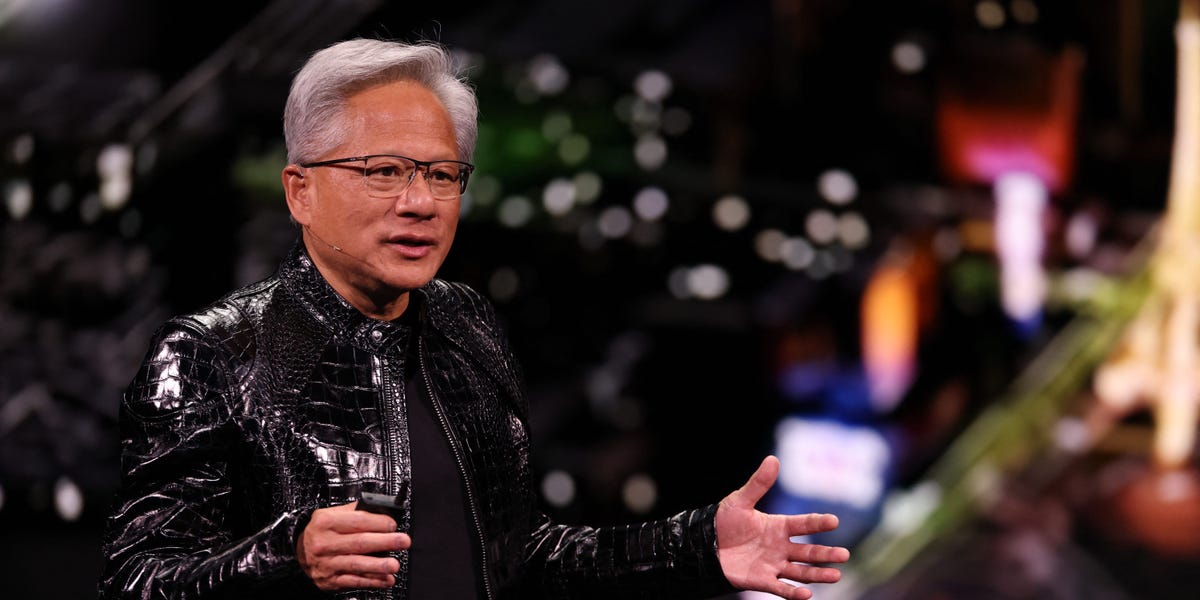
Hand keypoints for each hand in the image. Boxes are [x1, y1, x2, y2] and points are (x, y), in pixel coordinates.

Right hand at [296, 501, 411, 590]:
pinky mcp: (330, 580)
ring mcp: (327, 563)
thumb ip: (355, 511)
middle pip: (359, 543)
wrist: (300, 550)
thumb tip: (382, 510)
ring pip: (356, 564)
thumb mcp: (331, 513)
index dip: (378, 523)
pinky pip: (354, 581)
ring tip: (395, 564)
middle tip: (403, 541)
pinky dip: (372, 581)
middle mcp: (325, 543)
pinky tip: (386, 579)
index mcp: (326, 522)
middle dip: (385, 542)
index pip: (357, 521)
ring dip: (379, 565)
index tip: (393, 525)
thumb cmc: (321, 530)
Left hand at [715, 455, 849, 598]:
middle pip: (808, 551)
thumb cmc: (723, 522)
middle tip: (844, 555)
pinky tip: (807, 595)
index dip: (818, 522)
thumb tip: (773, 459)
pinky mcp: (762, 580)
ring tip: (835, 575)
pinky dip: (794, 593)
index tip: (834, 521)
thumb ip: (758, 483)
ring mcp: (773, 564)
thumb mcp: (740, 501)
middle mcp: (780, 546)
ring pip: (801, 571)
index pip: (803, 524)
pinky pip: (781, 588)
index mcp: (778, 526)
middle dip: (826, 554)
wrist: (704, 545)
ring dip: (818, 574)